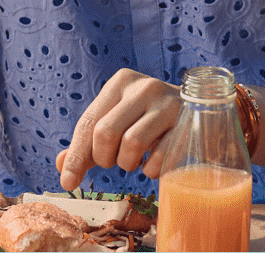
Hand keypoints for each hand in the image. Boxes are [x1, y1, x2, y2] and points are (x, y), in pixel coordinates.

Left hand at [57, 69, 185, 190]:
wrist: (201, 112)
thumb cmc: (149, 120)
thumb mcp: (117, 122)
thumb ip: (88, 143)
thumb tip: (62, 166)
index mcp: (120, 83)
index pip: (88, 123)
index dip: (76, 157)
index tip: (68, 182)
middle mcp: (144, 87)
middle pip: (106, 132)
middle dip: (105, 158)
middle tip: (114, 161)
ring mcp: (169, 103)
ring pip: (131, 144)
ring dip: (128, 163)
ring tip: (134, 159)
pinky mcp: (187, 124)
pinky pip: (158, 158)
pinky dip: (149, 170)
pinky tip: (153, 162)